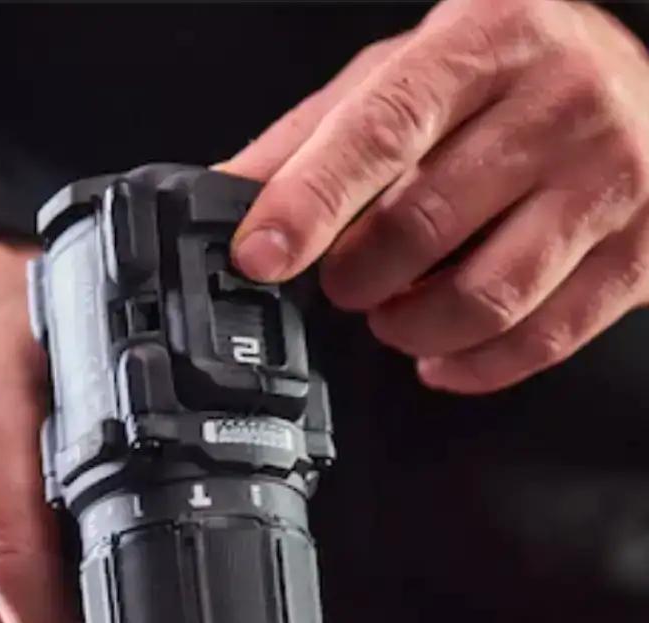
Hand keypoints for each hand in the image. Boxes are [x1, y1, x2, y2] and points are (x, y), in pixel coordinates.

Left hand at [223, 0, 648, 392]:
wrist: (647, 88)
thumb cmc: (509, 79)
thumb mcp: (404, 77)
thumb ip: (312, 138)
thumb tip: (225, 197)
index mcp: (482, 44)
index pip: (381, 132)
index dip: (310, 203)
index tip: (259, 255)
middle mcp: (557, 104)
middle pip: (423, 226)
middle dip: (356, 278)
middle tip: (344, 281)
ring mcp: (608, 181)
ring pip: (482, 299)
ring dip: (410, 329)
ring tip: (394, 314)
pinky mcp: (638, 255)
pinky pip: (538, 342)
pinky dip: (470, 367)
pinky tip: (443, 355)